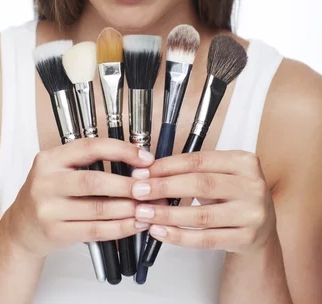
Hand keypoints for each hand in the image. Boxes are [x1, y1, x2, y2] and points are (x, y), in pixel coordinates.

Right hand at [4, 138, 153, 257]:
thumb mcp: (59, 170)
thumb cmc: (49, 194)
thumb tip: (136, 162)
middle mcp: (46, 182)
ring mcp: (48, 209)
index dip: (121, 151)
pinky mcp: (55, 233)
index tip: (145, 158)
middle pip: (94, 181)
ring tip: (147, 207)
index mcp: (50, 159)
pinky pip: (94, 231)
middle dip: (127, 184)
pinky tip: (134, 224)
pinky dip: (119, 228)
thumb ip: (89, 162)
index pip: (90, 148)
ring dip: (127, 209)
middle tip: (149, 187)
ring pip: (97, 209)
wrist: (20, 228)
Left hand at [132, 150, 276, 254]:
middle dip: (164, 187)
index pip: (198, 160)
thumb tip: (149, 173)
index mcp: (243, 161)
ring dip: (167, 214)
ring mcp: (251, 213)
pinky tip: (161, 231)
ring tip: (144, 213)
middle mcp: (252, 185)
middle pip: (200, 184)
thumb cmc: (232, 194)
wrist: (261, 228)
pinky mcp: (246, 238)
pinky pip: (206, 239)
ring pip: (201, 215)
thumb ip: (191, 171)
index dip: (167, 166)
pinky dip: (179, 236)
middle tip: (138, 191)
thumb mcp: (219, 175)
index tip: (144, 171)